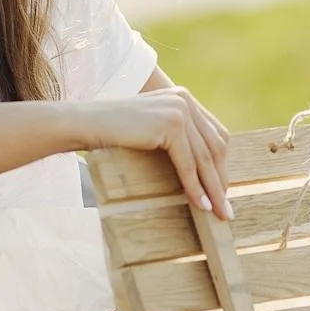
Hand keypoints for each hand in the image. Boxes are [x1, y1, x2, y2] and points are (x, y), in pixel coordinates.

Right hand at [74, 87, 233, 217]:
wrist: (84, 123)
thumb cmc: (112, 132)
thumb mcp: (150, 129)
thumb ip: (174, 137)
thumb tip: (200, 170)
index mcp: (183, 98)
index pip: (215, 135)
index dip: (221, 165)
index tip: (222, 191)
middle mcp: (185, 100)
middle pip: (215, 147)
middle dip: (221, 180)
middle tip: (225, 208)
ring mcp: (179, 110)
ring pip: (204, 158)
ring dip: (213, 189)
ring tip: (217, 213)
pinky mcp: (170, 125)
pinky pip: (188, 163)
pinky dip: (195, 187)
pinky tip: (200, 205)